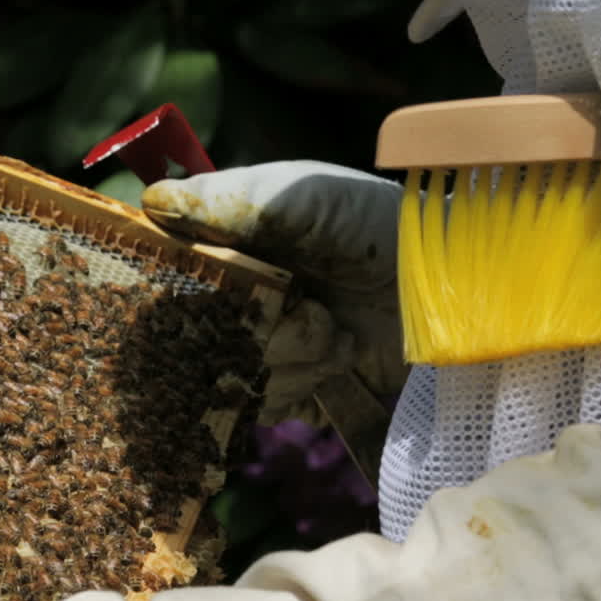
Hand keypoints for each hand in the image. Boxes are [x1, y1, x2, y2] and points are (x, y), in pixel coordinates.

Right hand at [142, 161, 408, 425]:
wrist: (447, 283)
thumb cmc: (372, 223)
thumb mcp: (300, 195)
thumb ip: (228, 198)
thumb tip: (153, 203)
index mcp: (220, 250)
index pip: (168, 276)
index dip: (179, 288)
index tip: (214, 286)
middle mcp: (228, 301)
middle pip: (192, 335)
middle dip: (254, 325)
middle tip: (305, 303)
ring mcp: (252, 349)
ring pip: (226, 373)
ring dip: (289, 356)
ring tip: (335, 330)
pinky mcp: (282, 391)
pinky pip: (257, 406)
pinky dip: (298, 387)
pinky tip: (334, 360)